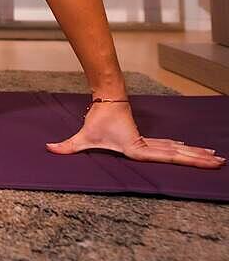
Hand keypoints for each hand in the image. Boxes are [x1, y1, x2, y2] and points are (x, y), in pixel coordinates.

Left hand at [46, 100, 224, 168]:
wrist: (106, 99)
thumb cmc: (97, 119)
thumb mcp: (82, 136)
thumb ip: (66, 146)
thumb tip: (48, 149)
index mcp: (137, 148)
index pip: (165, 157)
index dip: (185, 159)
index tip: (204, 160)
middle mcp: (146, 146)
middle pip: (177, 154)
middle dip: (198, 159)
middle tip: (220, 162)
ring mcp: (148, 141)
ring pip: (175, 150)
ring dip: (194, 154)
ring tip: (214, 158)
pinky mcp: (146, 139)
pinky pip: (168, 147)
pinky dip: (182, 150)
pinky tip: (192, 151)